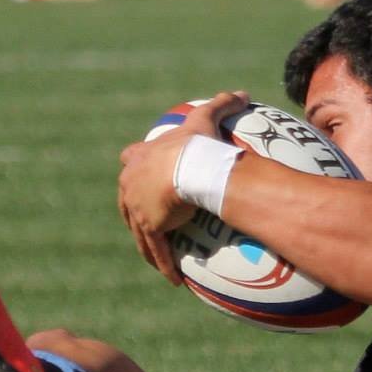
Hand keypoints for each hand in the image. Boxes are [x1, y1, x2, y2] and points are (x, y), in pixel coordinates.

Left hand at [116, 90, 244, 284]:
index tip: (138, 172)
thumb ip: (223, 104)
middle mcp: (131, 183)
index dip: (134, 166)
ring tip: (157, 258)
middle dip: (134, 211)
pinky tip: (172, 279)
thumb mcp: (207, 119)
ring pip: (138, 232)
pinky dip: (164, 263)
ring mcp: (137, 207)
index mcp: (139, 158)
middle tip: (147, 221)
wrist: (188, 167)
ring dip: (148, 246)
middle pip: (126, 200)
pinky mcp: (148, 226)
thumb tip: (244, 93)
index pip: (129, 160)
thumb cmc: (196, 143)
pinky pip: (156, 249)